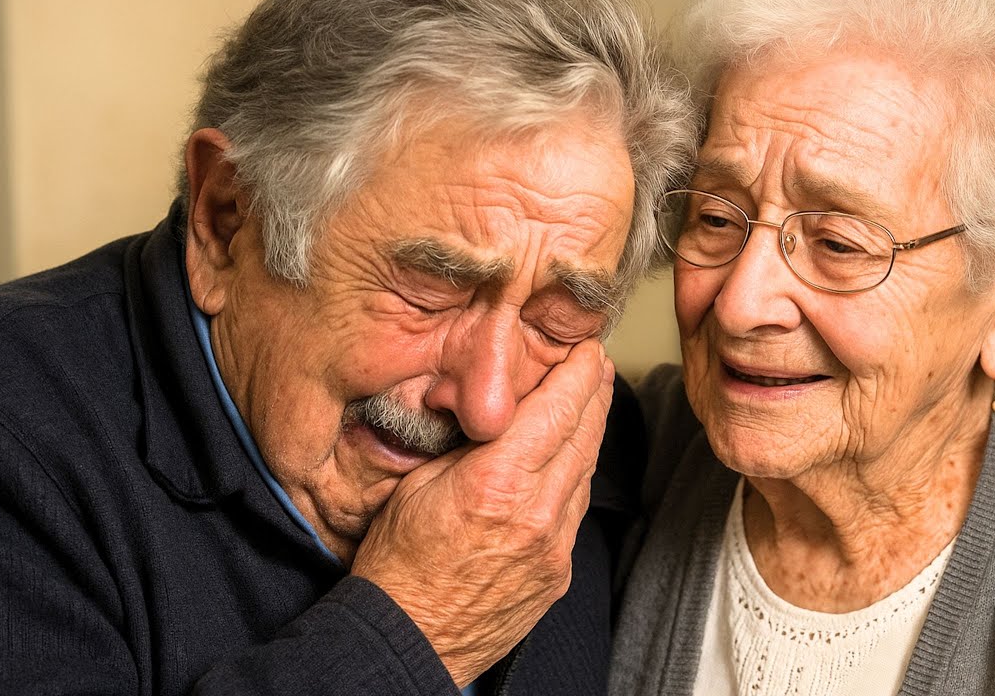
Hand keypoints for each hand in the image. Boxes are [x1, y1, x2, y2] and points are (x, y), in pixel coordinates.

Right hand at [350, 340, 614, 684]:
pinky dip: (576, 478)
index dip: (579, 373)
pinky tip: (566, 462)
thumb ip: (466, 445)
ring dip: (588, 434)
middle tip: (596, 366)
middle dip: (594, 394)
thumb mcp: (417, 484)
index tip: (588, 351)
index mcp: (497, 481)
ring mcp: (554, 547)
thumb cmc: (397, 567)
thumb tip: (493, 412)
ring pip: (586, 473)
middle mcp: (536, 512)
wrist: (407, 642)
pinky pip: (576, 512)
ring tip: (586, 405)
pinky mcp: (558, 572)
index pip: (557, 408)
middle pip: (584, 435)